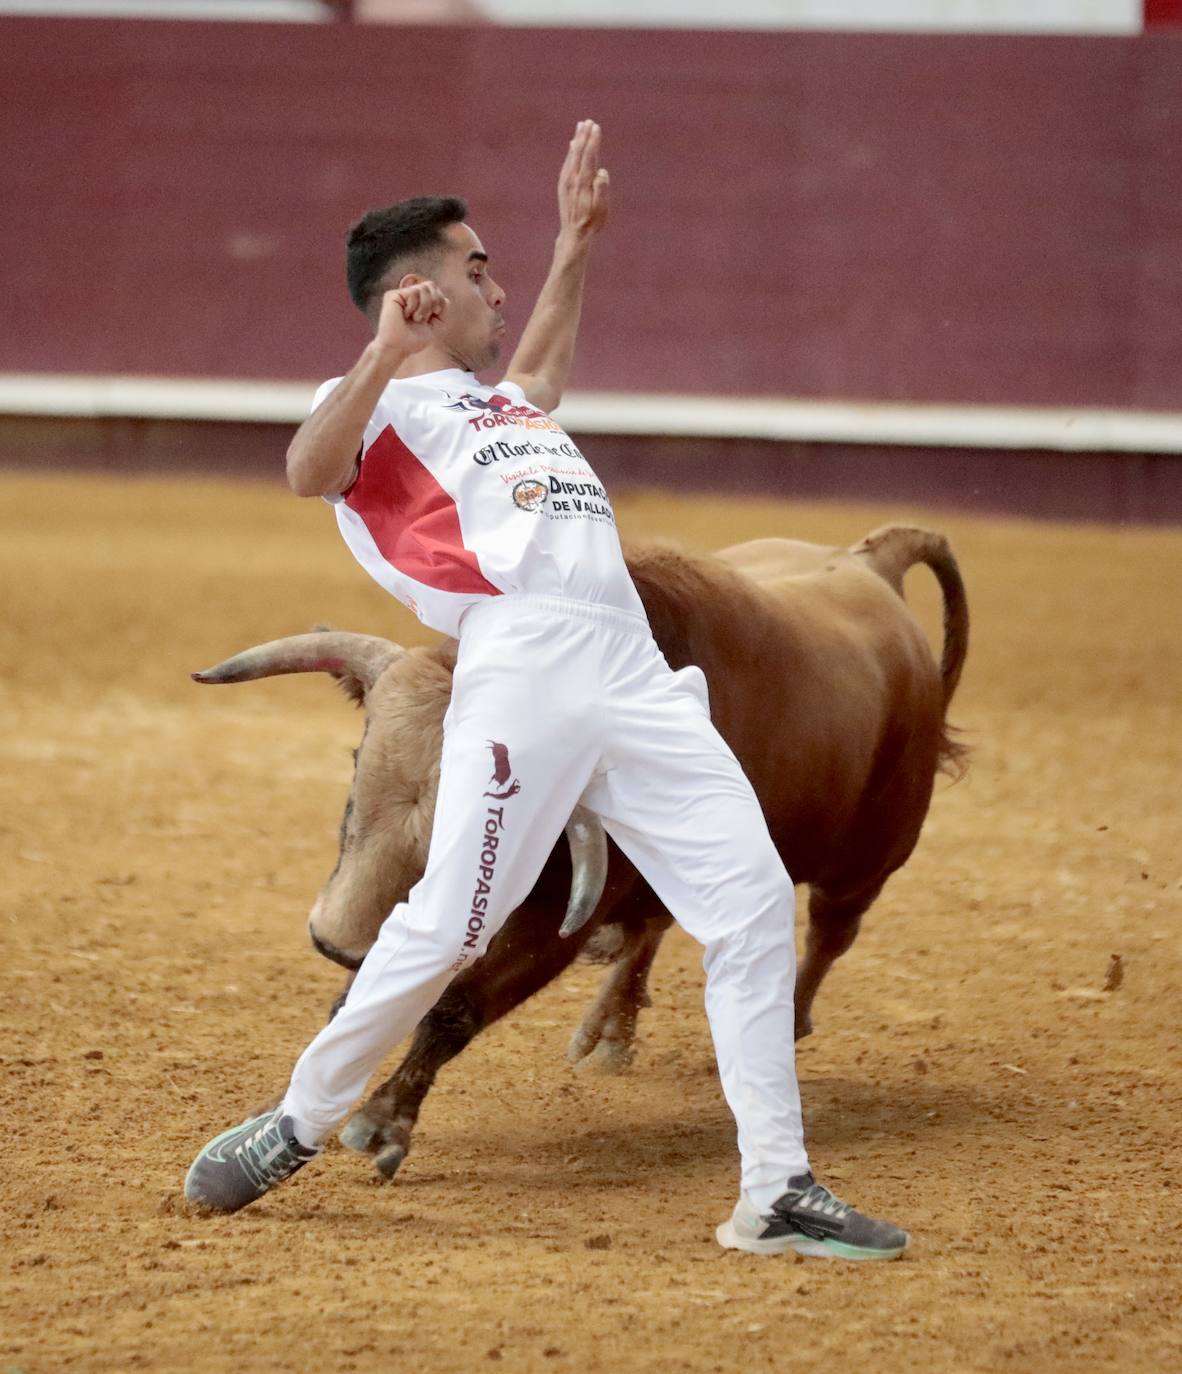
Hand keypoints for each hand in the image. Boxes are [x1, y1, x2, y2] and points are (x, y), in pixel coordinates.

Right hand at [375, 281, 447, 355]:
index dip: (440, 301)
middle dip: (434, 301)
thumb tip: (444, 297)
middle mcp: (410, 296)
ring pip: (423, 287)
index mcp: (420, 301)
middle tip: (426, 317)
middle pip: (431, 285)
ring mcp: (401, 294)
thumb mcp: (437, 325)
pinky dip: (414, 305)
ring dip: (424, 306)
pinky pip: (413, 291)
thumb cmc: (414, 340)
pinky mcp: (393, 295)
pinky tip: (406, 315)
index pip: (436, 290)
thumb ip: (444, 309)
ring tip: (416, 318)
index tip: (435, 315)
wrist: (398, 348)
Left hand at [558, 119, 608, 241]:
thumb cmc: (592, 222)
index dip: (592, 142)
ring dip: (576, 140)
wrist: (573, 234)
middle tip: (588, 121)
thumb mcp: (601, 210)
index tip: (596, 127)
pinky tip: (572, 145)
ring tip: (581, 126)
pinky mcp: (563, 186)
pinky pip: (567, 163)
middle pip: (578, 152)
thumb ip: (601, 190)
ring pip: (571, 156)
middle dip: (584, 136)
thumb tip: (601, 172)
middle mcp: (572, 180)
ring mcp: (566, 182)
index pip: (589, 157)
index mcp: (583, 183)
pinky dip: (570, 152)